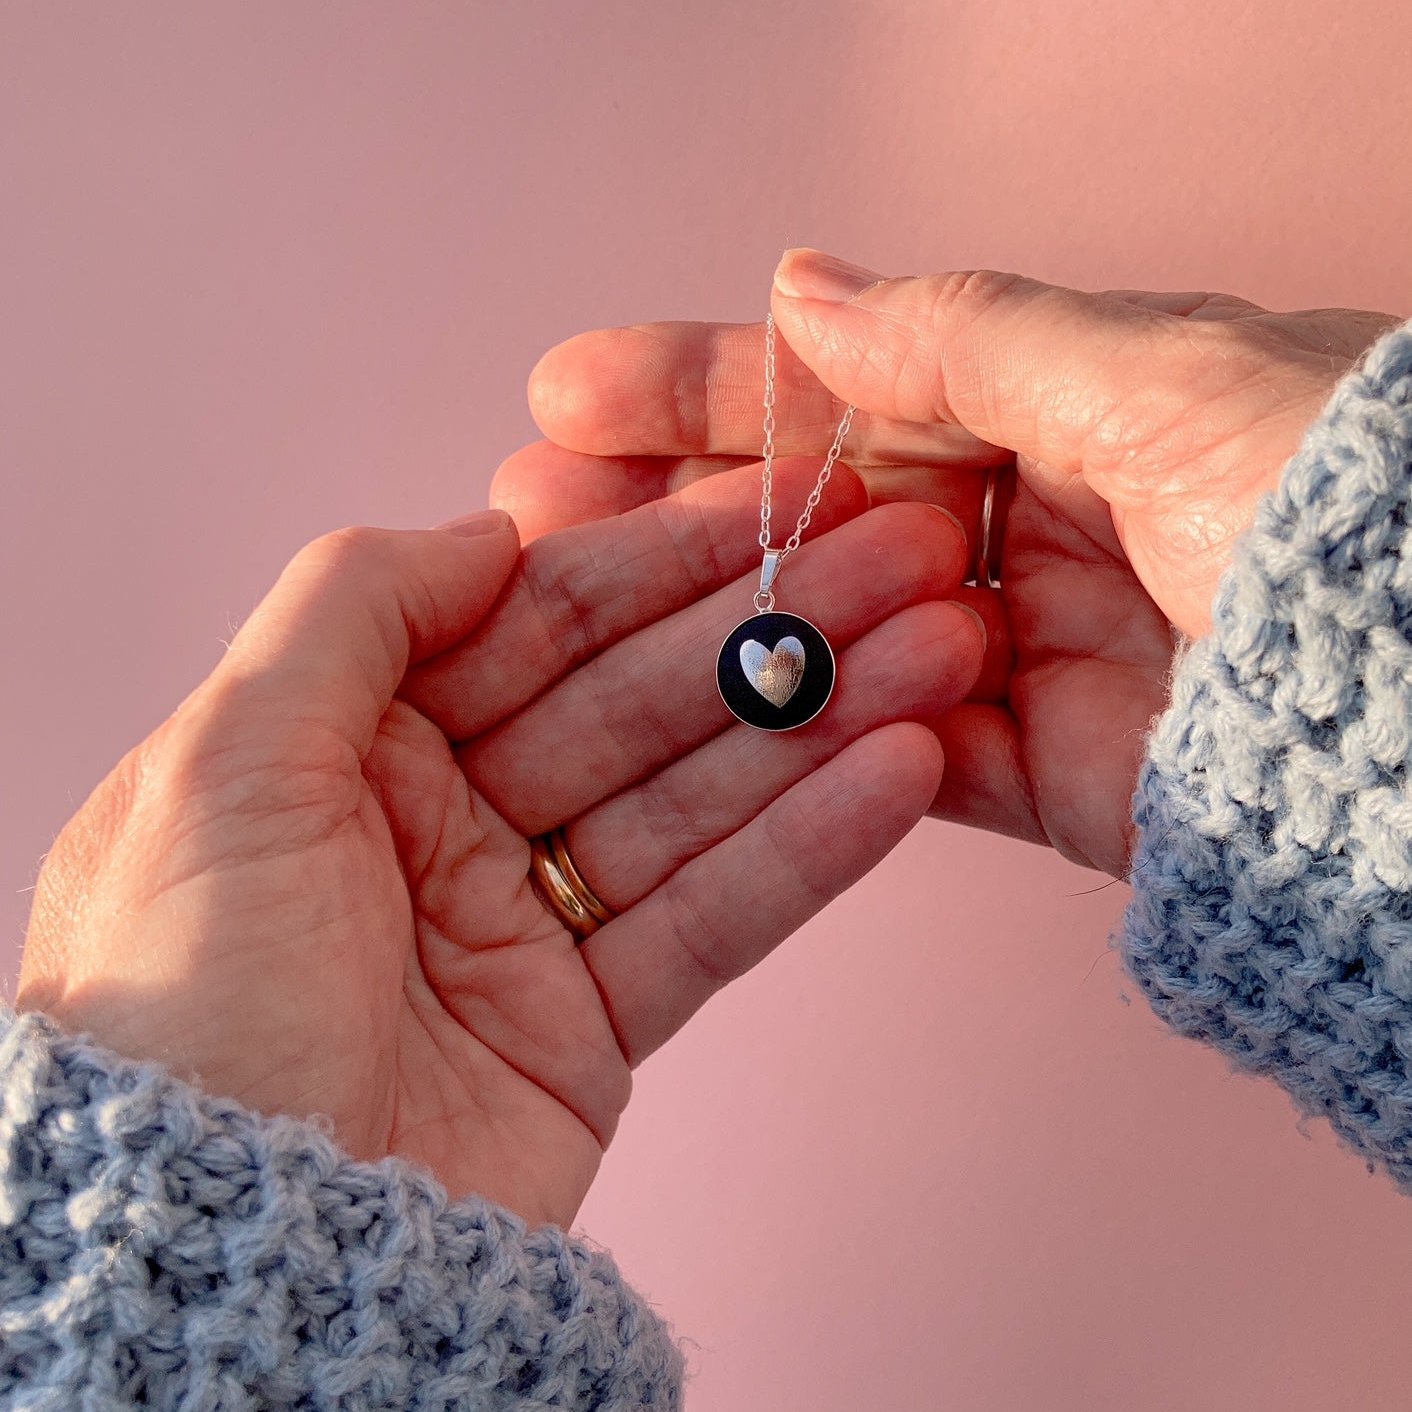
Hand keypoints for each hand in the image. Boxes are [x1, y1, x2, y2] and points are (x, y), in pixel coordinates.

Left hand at [17, 463, 982, 1229]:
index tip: (785, 498)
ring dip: (822, 723)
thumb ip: (353, 611)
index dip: (668, 556)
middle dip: (771, 626)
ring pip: (698, 798)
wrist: (229, 1257)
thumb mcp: (225, 764)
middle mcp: (441, 820)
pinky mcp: (591, 1026)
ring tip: (941, 653)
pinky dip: (811, 848)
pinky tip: (903, 772)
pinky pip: (716, 919)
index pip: (538, 617)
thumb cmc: (186, 1001)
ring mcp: (524, 924)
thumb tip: (491, 531)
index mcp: (351, 743)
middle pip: (639, 696)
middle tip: (907, 561)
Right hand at [508, 250, 1400, 876]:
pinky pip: (903, 751)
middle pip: (818, 519)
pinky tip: (704, 702)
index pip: (848, 391)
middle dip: (671, 514)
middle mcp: (1037, 529)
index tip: (574, 393)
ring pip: (837, 638)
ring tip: (570, 608)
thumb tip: (802, 290)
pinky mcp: (1044, 776)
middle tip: (533, 509)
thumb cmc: (1330, 491)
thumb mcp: (1147, 374)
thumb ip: (962, 341)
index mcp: (1064, 407)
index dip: (704, 393)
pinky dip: (821, 730)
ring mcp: (1031, 657)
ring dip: (714, 626)